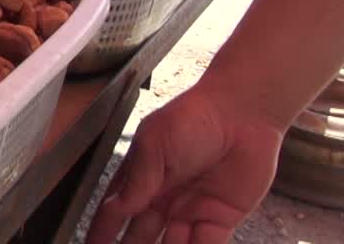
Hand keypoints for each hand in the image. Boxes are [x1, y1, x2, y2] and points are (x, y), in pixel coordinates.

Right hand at [86, 80, 284, 243]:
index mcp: (142, 179)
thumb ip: (138, 178)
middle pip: (140, 236)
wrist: (242, 113)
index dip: (102, 231)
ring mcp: (191, 211)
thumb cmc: (193, 117)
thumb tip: (117, 207)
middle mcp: (163, 199)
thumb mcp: (155, 142)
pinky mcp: (220, 220)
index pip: (115, 212)